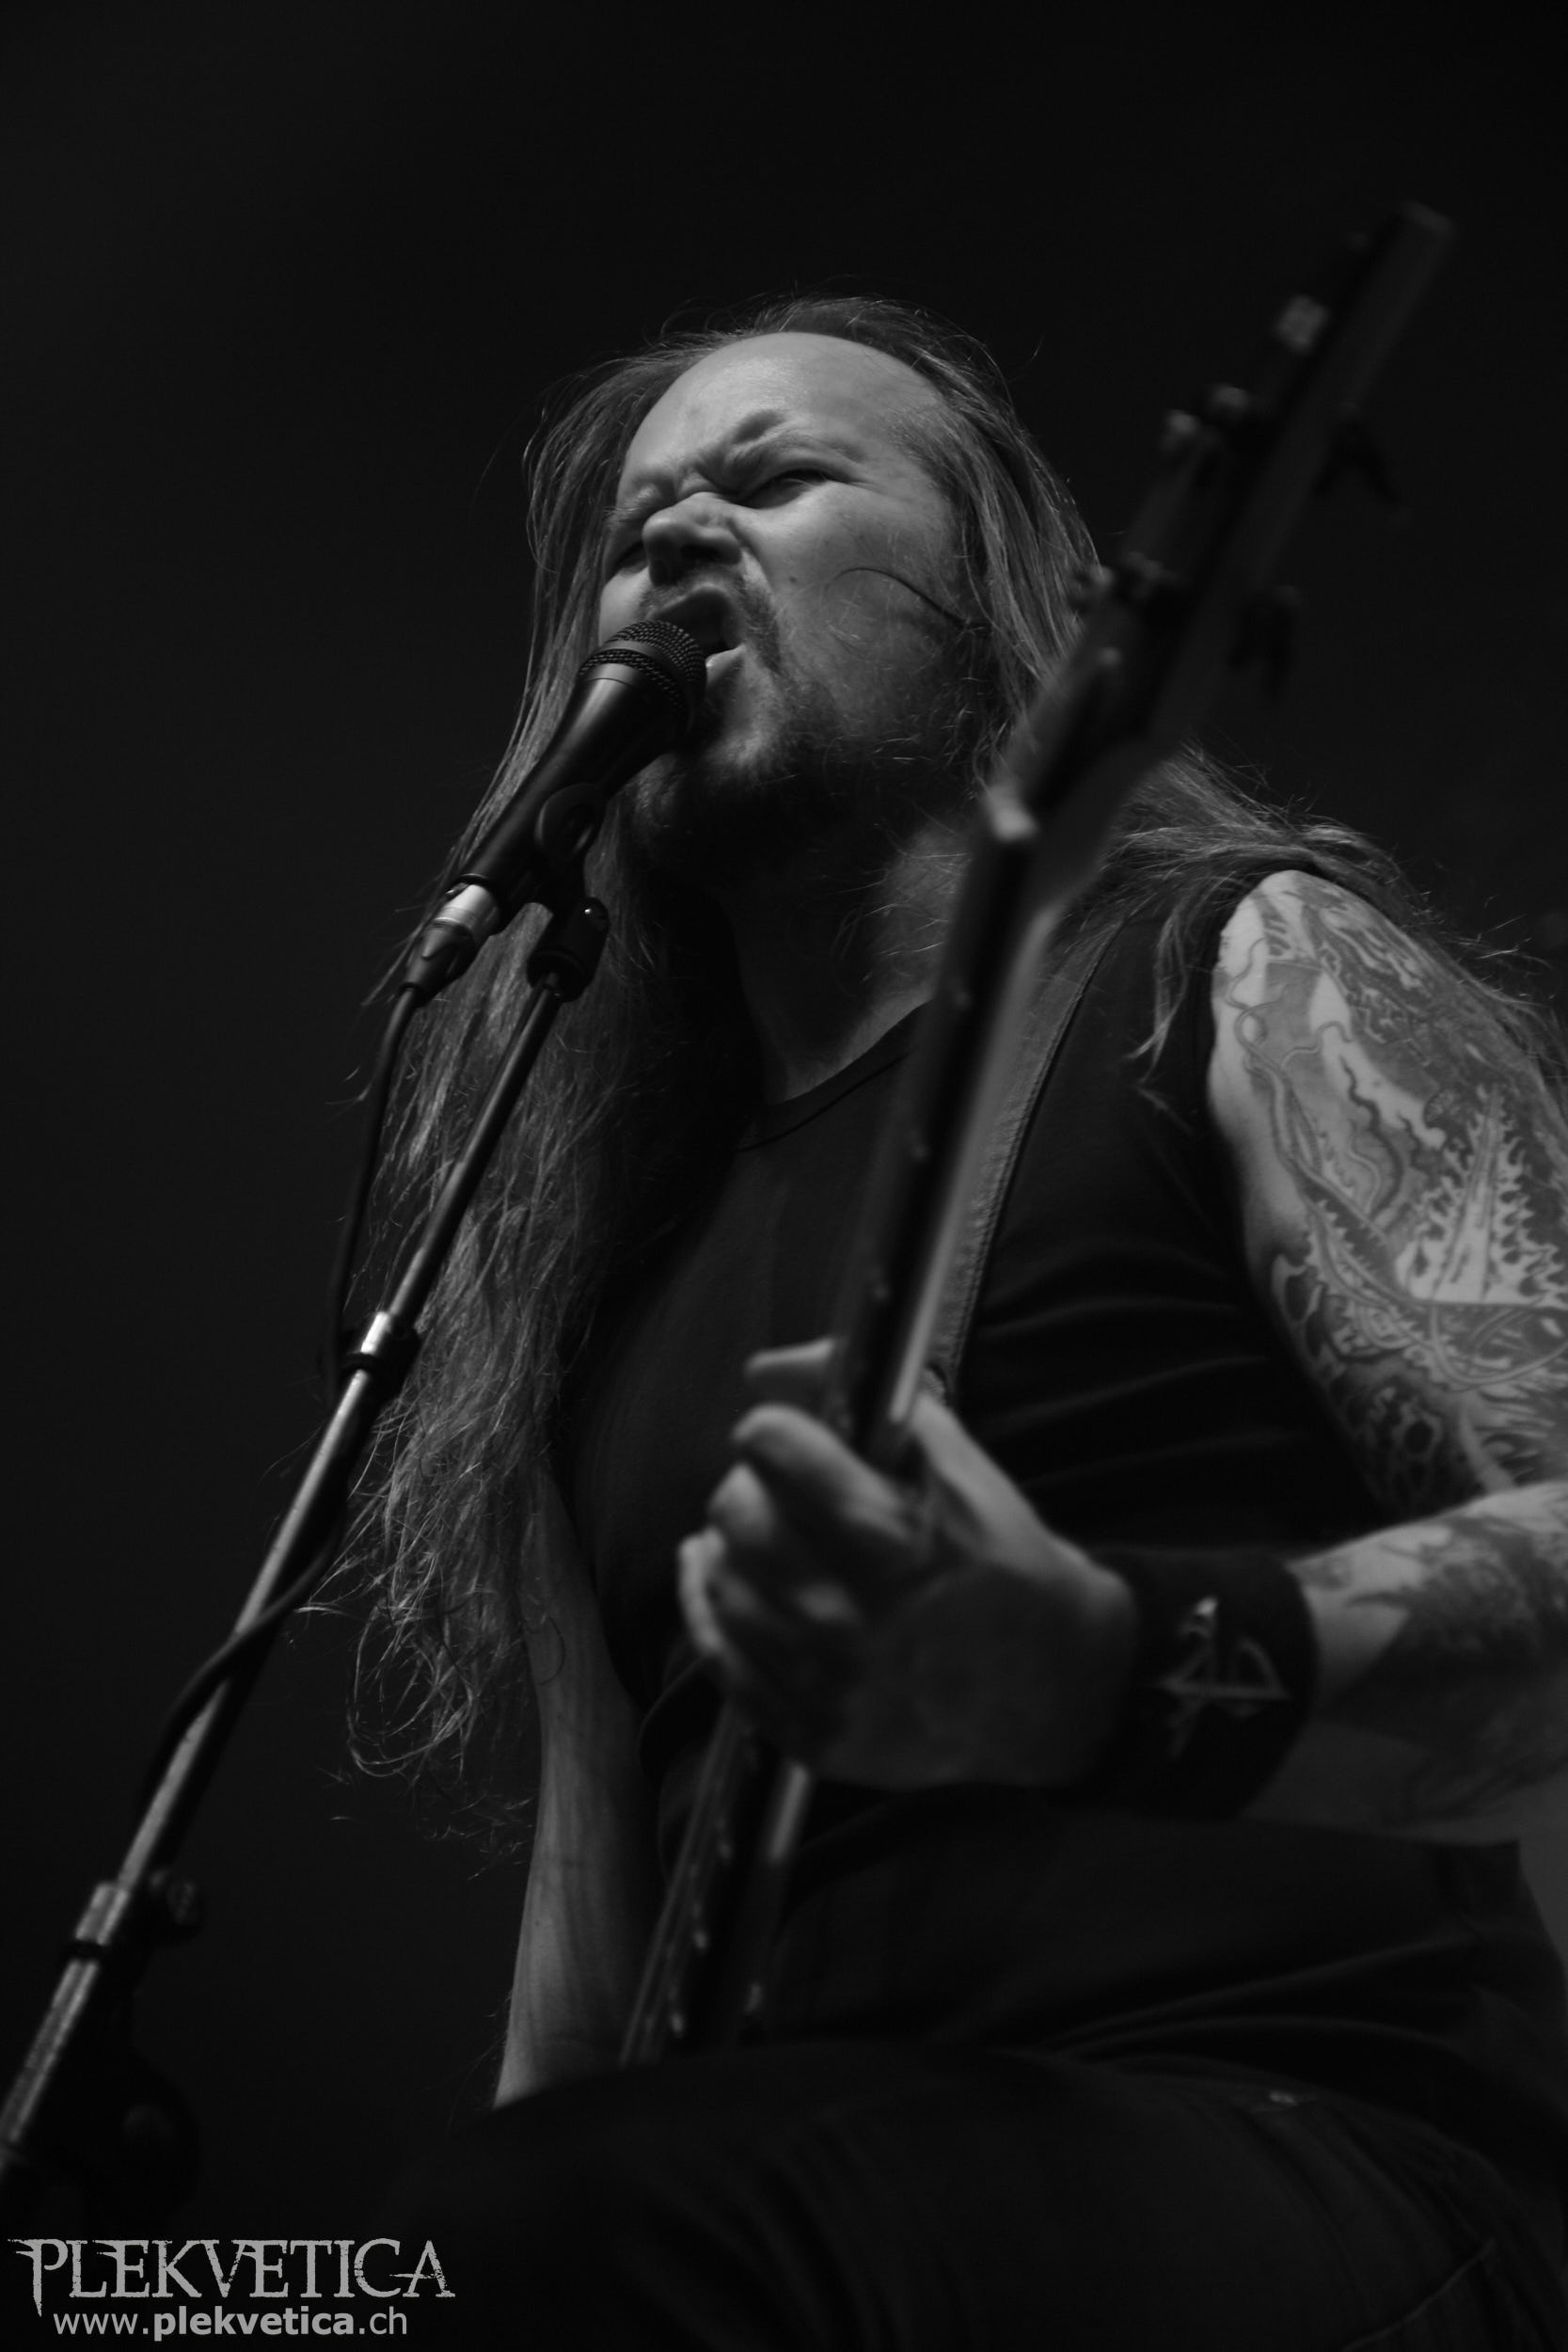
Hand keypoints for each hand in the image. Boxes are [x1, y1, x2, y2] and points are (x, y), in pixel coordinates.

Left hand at [678, 1342, 1135, 1788]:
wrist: (1052, 1691)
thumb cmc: (1007, 1568)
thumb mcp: (961, 1468)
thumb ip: (871, 1400)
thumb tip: (768, 1369)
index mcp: (895, 1543)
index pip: (775, 1450)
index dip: (776, 1429)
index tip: (784, 1434)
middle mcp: (851, 1619)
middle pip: (736, 1512)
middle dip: (753, 1484)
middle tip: (780, 1490)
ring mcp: (826, 1685)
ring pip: (720, 1579)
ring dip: (732, 1544)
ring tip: (766, 1535)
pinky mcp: (809, 1733)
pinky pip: (718, 1653)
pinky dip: (712, 1604)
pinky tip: (729, 1576)